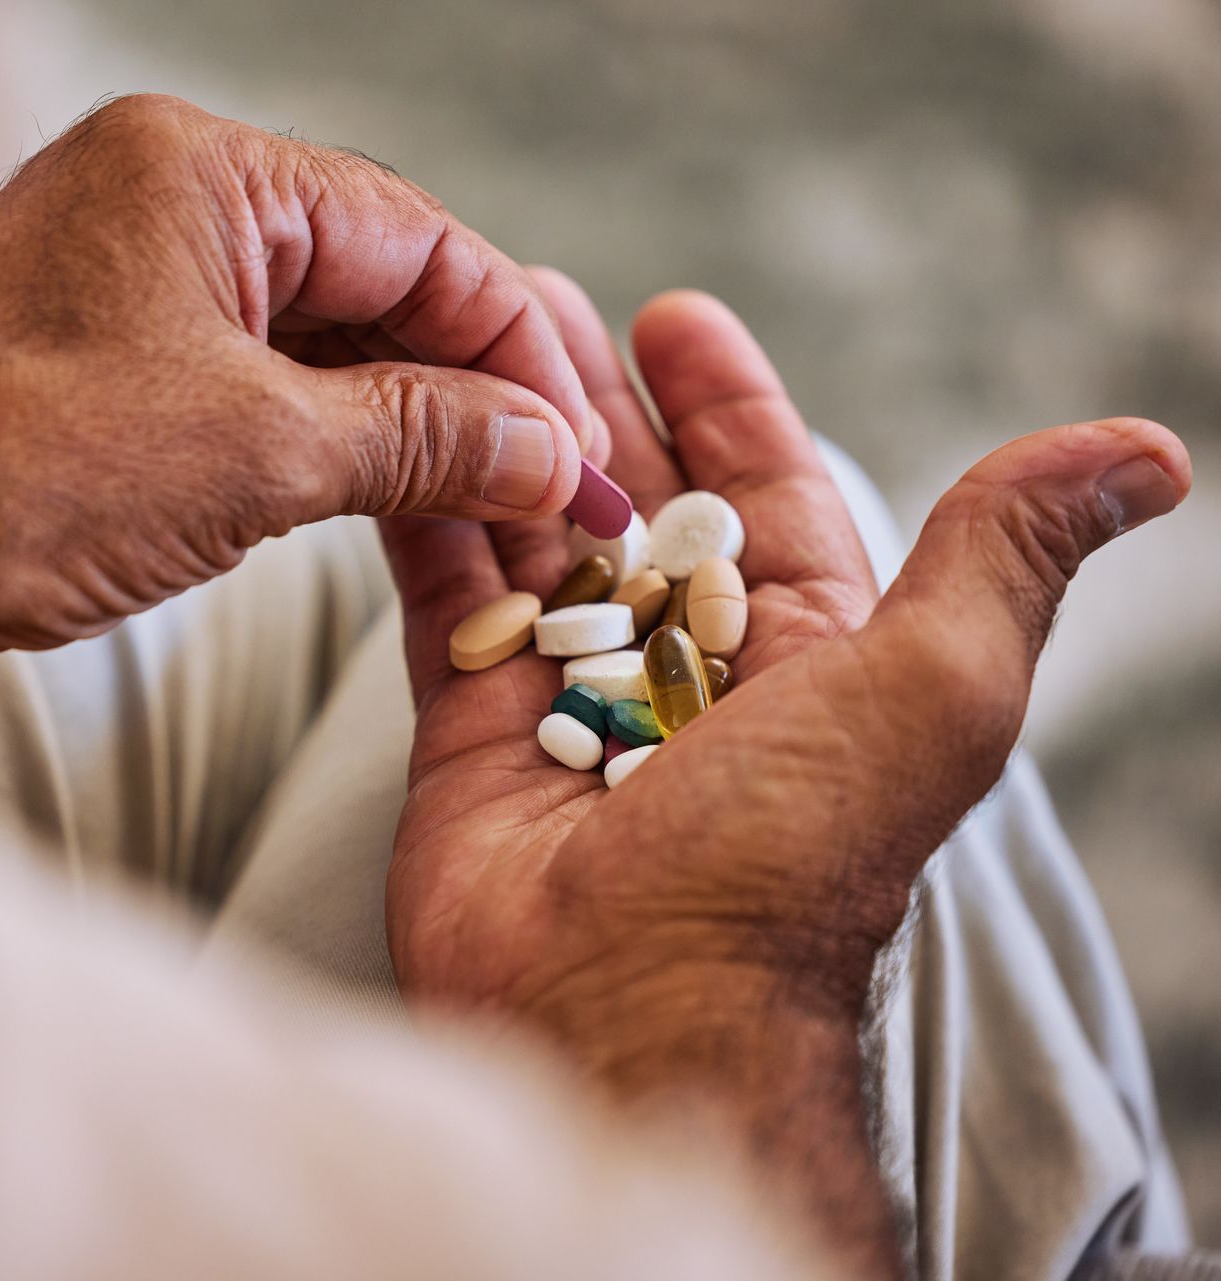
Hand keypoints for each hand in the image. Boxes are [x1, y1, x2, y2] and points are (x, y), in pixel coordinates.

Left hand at [0, 94, 629, 708]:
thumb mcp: (250, 454)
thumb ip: (418, 437)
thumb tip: (546, 446)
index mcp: (200, 170)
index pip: (418, 236)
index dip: (517, 345)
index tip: (580, 442)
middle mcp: (162, 206)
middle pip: (375, 286)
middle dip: (470, 393)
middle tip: (555, 491)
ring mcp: (126, 290)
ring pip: (316, 348)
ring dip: (405, 433)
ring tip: (494, 517)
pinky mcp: (101, 376)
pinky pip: (251, 396)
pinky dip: (326, 455)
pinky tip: (390, 511)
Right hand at [381, 277, 1189, 1274]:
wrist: (627, 1003)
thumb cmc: (791, 854)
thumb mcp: (933, 684)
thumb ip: (1005, 555)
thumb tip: (1145, 452)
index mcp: (808, 660)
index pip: (766, 497)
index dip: (729, 402)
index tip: (674, 317)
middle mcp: (690, 678)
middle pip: (639, 504)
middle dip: (596, 403)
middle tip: (536, 304)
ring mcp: (576, 704)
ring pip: (537, 540)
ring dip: (506, 442)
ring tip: (461, 345)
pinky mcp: (472, 736)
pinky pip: (450, 603)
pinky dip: (429, 522)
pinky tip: (409, 443)